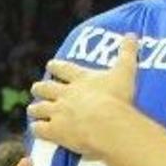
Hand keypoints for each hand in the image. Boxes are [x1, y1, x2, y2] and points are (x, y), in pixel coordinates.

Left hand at [27, 36, 138, 151]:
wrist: (108, 124)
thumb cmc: (118, 99)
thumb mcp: (125, 72)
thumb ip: (127, 53)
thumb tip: (132, 34)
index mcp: (80, 79)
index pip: (62, 68)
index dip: (55, 67)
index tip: (50, 66)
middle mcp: (65, 94)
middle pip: (45, 88)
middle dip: (40, 88)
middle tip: (36, 88)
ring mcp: (58, 112)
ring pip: (38, 108)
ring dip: (35, 109)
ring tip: (33, 110)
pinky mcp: (55, 131)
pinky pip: (39, 129)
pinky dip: (37, 128)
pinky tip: (37, 129)